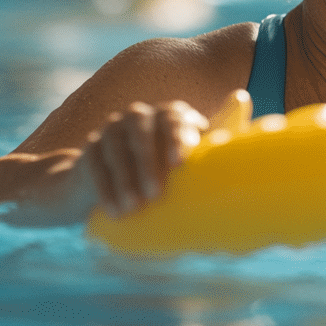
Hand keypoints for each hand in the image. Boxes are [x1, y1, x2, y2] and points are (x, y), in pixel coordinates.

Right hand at [79, 100, 207, 217]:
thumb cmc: (167, 170)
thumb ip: (211, 149)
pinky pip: (95, 167)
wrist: (117, 178)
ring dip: (125, 180)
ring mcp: (111, 129)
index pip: (173, 117)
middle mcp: (138, 116)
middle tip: (156, 194)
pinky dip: (105, 190)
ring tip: (134, 207)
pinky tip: (115, 211)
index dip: (176, 136)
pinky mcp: (90, 149)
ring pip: (116, 150)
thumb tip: (235, 136)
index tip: (178, 164)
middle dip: (148, 163)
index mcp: (167, 114)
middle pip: (141, 133)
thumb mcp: (189, 162)